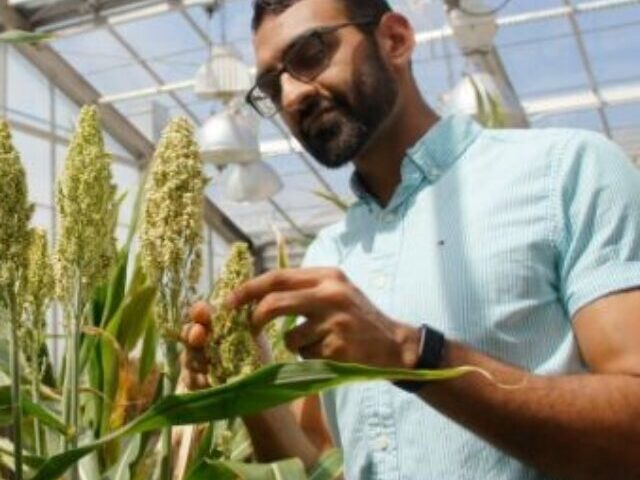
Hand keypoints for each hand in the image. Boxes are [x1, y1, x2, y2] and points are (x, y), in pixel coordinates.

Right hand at [180, 301, 272, 390]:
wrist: (261, 390)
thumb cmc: (259, 358)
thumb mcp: (252, 335)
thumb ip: (241, 319)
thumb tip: (235, 305)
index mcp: (217, 325)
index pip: (200, 314)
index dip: (199, 312)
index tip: (202, 313)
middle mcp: (203, 341)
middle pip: (189, 333)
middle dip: (193, 333)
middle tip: (199, 335)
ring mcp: (197, 362)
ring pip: (186, 357)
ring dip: (197, 359)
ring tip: (209, 364)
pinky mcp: (195, 383)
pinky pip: (188, 378)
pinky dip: (198, 379)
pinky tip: (209, 382)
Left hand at [227, 268, 420, 368]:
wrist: (393, 345)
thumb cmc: (358, 318)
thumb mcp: (336, 291)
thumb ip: (304, 288)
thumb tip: (258, 293)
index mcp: (327, 276)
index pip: (277, 277)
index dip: (249, 288)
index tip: (229, 300)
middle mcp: (330, 294)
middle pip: (274, 303)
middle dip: (255, 318)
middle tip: (249, 328)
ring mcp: (334, 321)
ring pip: (290, 337)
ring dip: (296, 345)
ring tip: (318, 343)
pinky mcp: (337, 347)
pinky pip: (307, 355)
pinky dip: (312, 358)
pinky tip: (332, 353)